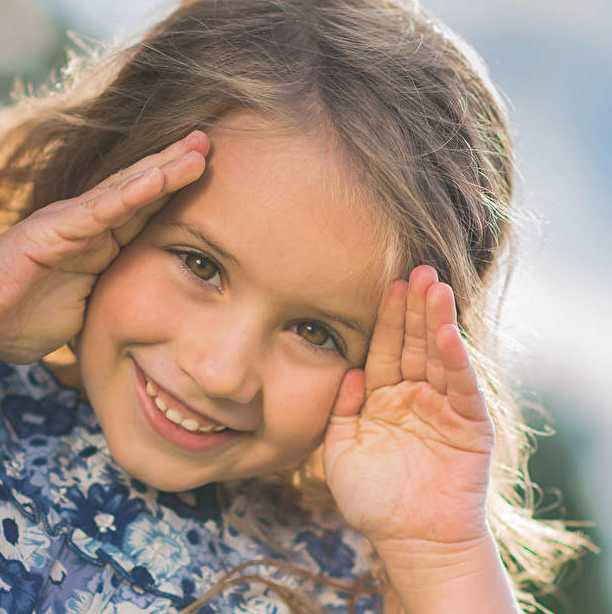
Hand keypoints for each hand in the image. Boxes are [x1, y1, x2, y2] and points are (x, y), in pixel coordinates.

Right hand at [0, 131, 208, 363]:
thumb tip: (146, 318)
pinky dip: (128, 194)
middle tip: (212, 143)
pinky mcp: (50, 232)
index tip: (214, 178)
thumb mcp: (84, 311)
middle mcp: (88, 226)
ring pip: (125, 191)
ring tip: (196, 148)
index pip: (146, 212)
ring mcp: (69, 225)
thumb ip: (111, 301)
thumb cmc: (22, 318)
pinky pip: (97, 212)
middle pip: (141, 190)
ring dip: (163, 169)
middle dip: (178, 166)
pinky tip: (156, 177)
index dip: (178, 193)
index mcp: (99, 244)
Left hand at [322, 266, 494, 550]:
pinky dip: (454, 358)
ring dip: (437, 321)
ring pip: (440, 356)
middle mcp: (414, 396)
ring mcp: (443, 408)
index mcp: (383, 398)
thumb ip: (341, 408)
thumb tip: (348, 371)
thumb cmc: (371, 500)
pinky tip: (445, 331)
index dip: (386, 318)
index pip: (385, 349)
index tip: (386, 284)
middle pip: (414, 343)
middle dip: (414, 307)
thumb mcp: (341, 449)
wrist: (409, 541)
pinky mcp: (468, 425)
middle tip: (416, 268)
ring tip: (434, 285)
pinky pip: (459, 386)